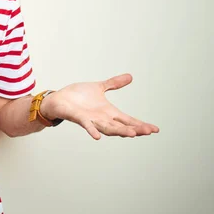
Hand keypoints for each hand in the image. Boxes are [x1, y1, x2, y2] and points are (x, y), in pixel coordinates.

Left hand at [39, 73, 159, 139]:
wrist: (58, 99)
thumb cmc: (77, 96)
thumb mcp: (99, 87)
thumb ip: (114, 84)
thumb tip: (130, 77)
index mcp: (108, 112)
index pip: (128, 120)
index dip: (141, 124)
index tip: (155, 129)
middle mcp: (102, 118)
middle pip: (121, 126)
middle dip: (135, 129)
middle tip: (148, 131)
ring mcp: (91, 119)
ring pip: (108, 128)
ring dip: (119, 131)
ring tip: (132, 134)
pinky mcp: (79, 118)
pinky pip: (87, 126)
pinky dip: (92, 131)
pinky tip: (98, 137)